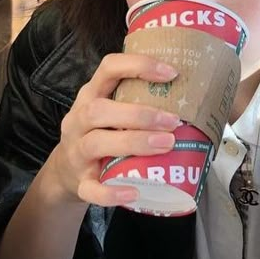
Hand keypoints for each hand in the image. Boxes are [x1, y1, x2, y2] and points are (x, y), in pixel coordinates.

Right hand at [46, 53, 179, 206]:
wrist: (64, 172)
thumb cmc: (100, 133)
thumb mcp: (111, 110)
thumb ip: (139, 101)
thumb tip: (195, 96)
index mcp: (90, 95)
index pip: (108, 68)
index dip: (138, 66)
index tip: (172, 73)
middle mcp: (79, 119)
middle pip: (99, 110)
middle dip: (140, 114)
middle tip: (173, 121)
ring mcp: (76, 151)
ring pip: (96, 143)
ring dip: (134, 143)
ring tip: (167, 144)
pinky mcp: (79, 182)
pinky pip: (91, 188)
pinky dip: (112, 192)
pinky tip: (135, 192)